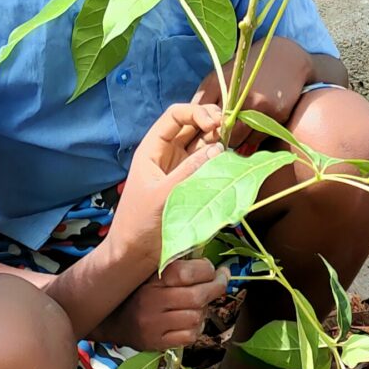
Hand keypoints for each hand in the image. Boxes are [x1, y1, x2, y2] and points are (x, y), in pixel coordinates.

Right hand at [100, 258, 230, 350]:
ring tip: (199, 304)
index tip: (212, 268)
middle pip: (196, 296)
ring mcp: (153, 325)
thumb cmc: (136, 292)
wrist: (109, 320)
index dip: (206, 269)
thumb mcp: (149, 273)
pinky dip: (195, 328)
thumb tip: (208, 262)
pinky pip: (189, 336)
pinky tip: (190, 322)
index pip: (184, 272)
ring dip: (203, 310)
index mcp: (149, 280)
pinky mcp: (156, 343)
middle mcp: (151, 302)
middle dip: (216, 287)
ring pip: (196, 317)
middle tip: (220, 281)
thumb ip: (173, 265)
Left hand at [112, 103, 223, 264]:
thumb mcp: (163, 195)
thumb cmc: (139, 224)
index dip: (196, 112)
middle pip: (194, 126)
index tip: (215, 124)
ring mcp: (181, 169)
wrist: (135, 255)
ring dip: (219, 142)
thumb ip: (190, 172)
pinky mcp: (192, 185)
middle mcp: (168, 154)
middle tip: (230, 130)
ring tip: (233, 146)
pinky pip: (208, 166)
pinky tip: (230, 163)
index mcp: (153, 149)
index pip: (176, 116)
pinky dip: (221, 161)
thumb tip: (219, 148)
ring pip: (204, 145)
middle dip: (212, 123)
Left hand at [194, 36, 312, 150]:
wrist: (285, 58)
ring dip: (237, 141)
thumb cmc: (245, 69)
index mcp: (225, 87)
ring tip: (236, 134)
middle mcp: (244, 97)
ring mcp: (263, 107)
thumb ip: (202, 100)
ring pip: (243, 141)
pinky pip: (258, 139)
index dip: (206, 133)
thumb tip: (189, 125)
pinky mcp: (278, 115)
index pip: (209, 123)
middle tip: (221, 139)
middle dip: (222, 139)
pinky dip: (252, 140)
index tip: (206, 137)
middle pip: (227, 135)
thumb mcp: (219, 78)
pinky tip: (251, 132)